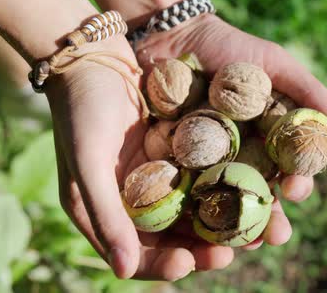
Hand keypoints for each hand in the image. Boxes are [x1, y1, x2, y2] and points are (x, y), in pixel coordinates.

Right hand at [44, 37, 233, 279]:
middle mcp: (131, 199)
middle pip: (170, 236)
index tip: (188, 263)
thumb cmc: (80, 109)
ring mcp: (155, 176)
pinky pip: (200, 176)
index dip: (162, 263)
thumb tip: (124, 272)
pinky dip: (219, 186)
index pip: (134, 252)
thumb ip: (105, 215)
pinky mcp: (173, 152)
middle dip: (199, 247)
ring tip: (246, 230)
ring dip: (217, 221)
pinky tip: (243, 189)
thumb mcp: (87, 162)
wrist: (93, 55)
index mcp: (102, 210)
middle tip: (230, 252)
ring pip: (191, 210)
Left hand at [135, 14, 326, 247]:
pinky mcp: (175, 163)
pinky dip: (191, 211)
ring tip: (237, 246)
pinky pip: (185, 191)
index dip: (297, 184)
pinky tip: (194, 228)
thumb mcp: (275, 63)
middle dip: (269, 220)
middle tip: (272, 236)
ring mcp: (208, 163)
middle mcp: (243, 157)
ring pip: (224, 203)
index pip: (290, 171)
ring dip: (233, 227)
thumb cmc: (231, 47)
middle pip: (259, 196)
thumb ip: (309, 92)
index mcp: (270, 140)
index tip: (295, 190)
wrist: (177, 36)